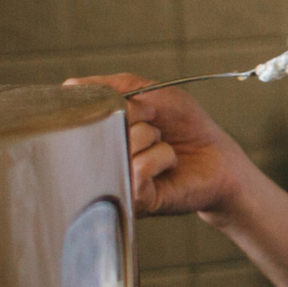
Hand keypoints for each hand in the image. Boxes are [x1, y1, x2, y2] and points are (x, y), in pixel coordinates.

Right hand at [67, 75, 247, 216]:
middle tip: (155, 124)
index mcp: (97, 135)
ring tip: (162, 145)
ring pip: (121, 145)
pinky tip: (169, 164)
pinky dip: (161, 156)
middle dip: (135, 114)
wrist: (218, 157)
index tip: (138, 105)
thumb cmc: (183, 125)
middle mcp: (98, 160)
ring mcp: (114, 181)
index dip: (109, 101)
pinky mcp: (133, 200)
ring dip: (151, 136)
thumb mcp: (149, 93)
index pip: (79, 112)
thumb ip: (111, 86)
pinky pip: (138, 167)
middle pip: (98, 127)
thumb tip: (69, 86)